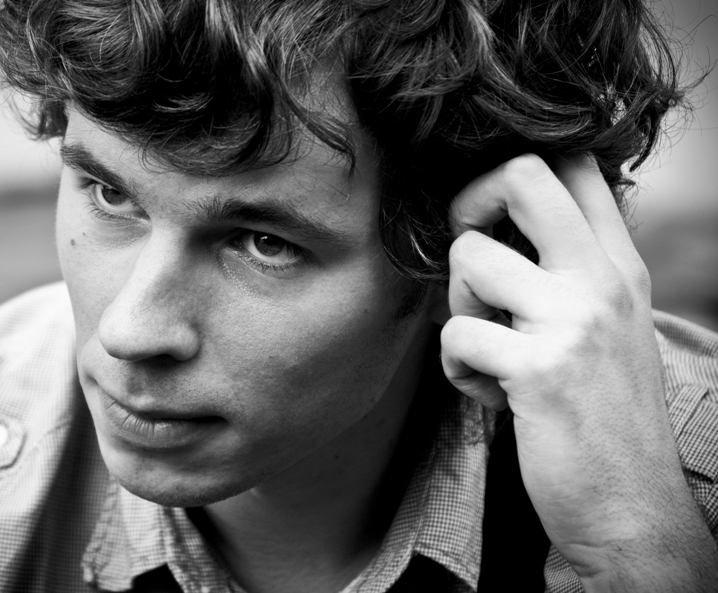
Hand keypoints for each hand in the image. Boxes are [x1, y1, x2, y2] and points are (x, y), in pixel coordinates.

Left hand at [440, 154, 717, 590]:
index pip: (574, 164)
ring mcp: (573, 321)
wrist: (626, 504)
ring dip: (456, 305)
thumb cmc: (599, 413)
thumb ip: (566, 272)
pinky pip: (455, 335)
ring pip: (468, 258)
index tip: (489, 218)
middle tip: (468, 253)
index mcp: (617, 265)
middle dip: (469, 202)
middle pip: (522, 174)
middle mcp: (601, 280)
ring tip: (483, 346)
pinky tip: (487, 393)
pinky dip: (454, 368)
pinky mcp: (538, 370)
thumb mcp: (603, 325)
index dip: (510, 172)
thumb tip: (495, 226)